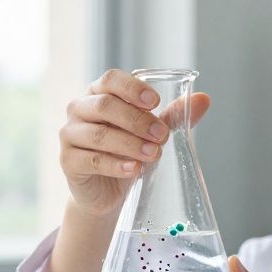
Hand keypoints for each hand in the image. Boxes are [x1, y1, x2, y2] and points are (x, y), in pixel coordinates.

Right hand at [59, 68, 211, 216]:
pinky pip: (91, 161)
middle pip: (105, 106)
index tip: (156, 102)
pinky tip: (134, 169)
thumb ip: (173, 115)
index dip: (132, 88)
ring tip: (153, 154)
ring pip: (98, 135)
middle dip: (137, 120)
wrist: (106, 191)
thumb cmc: (127, 153)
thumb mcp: (151, 133)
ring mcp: (70, 135)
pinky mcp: (68, 162)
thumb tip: (204, 99)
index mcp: (98, 93)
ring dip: (129, 144)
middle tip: (162, 135)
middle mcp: (79, 109)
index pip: (110, 79)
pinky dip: (116, 165)